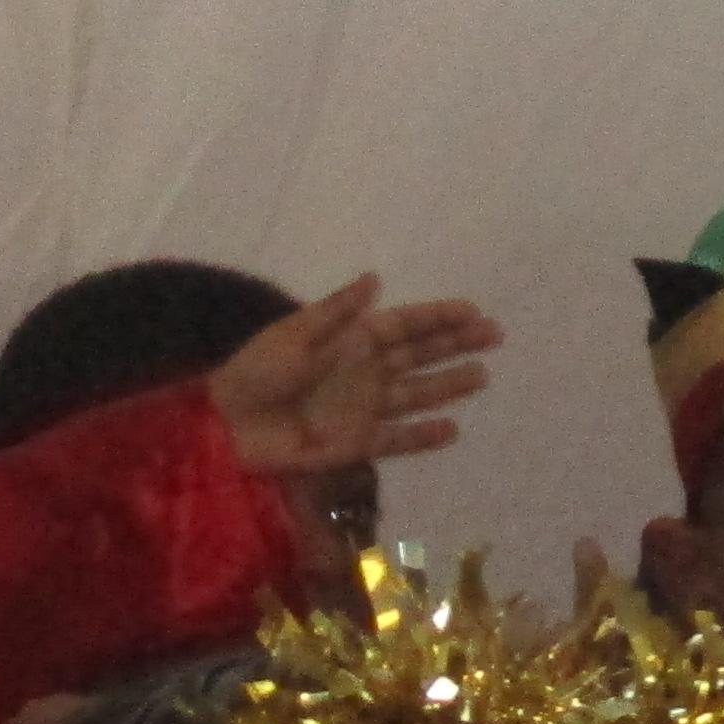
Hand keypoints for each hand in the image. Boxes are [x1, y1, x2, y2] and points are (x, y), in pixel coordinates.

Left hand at [205, 272, 498, 480]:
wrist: (229, 425)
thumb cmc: (257, 371)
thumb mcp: (295, 332)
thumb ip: (338, 311)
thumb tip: (377, 279)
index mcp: (349, 339)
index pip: (404, 325)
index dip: (437, 317)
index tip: (472, 310)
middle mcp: (364, 372)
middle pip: (419, 356)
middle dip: (456, 345)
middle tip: (495, 335)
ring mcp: (363, 409)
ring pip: (416, 394)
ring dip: (449, 386)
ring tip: (483, 376)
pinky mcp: (356, 444)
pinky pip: (397, 439)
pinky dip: (423, 436)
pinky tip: (452, 430)